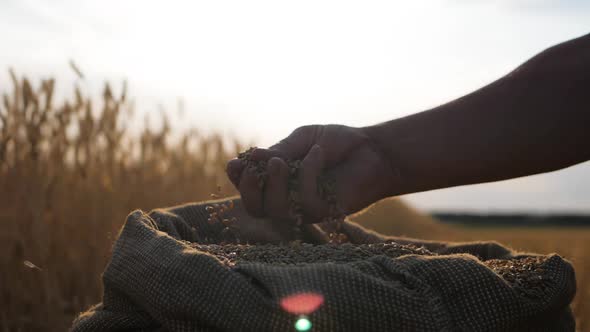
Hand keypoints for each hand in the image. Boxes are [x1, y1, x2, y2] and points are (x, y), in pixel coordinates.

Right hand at [226, 125, 399, 222]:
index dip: (237, 178)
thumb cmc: (337, 143)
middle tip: (255, 167)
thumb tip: (251, 157)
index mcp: (278, 180)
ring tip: (281, 161)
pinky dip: (308, 172)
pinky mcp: (325, 212)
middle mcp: (288, 198)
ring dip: (273, 185)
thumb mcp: (303, 140)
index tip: (235, 163)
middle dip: (247, 189)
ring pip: (275, 210)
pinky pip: (305, 199)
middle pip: (255, 208)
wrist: (373, 149)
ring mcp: (306, 208)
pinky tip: (318, 154)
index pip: (249, 187)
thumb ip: (280, 150)